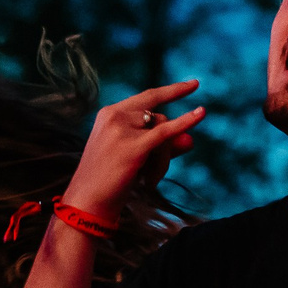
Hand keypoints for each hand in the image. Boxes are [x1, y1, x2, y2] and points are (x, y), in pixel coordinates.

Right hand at [61, 81, 206, 219]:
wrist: (86, 202)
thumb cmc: (108, 181)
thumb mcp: (134, 157)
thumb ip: (162, 146)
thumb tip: (191, 140)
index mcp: (109, 113)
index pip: (147, 98)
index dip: (172, 91)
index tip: (194, 84)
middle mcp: (114, 116)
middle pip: (158, 117)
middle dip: (167, 142)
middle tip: (156, 170)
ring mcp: (122, 129)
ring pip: (163, 129)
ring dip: (163, 157)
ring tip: (148, 181)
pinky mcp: (132, 146)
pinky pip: (166, 133)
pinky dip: (186, 122)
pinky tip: (201, 113)